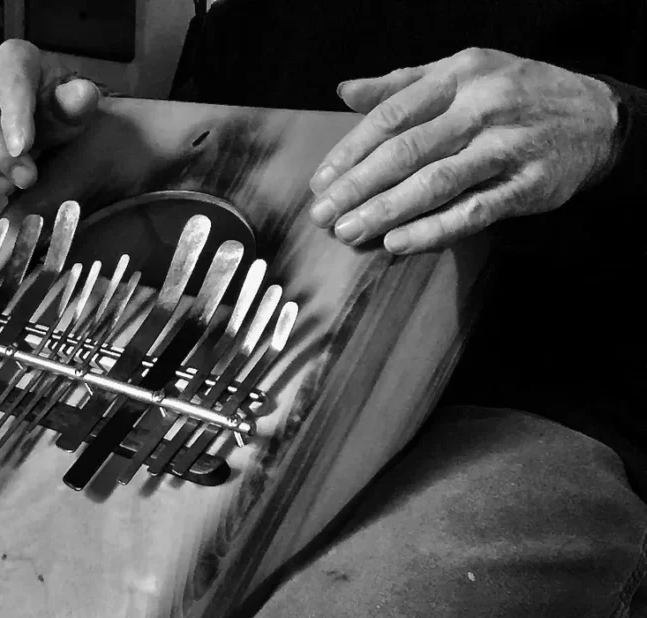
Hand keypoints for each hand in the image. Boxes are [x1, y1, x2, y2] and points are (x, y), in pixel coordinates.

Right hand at [0, 39, 100, 199]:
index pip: (9, 78)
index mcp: (14, 60)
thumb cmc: (57, 115)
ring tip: (8, 188)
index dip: (14, 114)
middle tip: (26, 179)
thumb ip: (77, 103)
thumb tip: (82, 94)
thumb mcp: (74, 110)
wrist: (43, 132)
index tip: (24, 147)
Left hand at [308, 48, 619, 253]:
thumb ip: (401, 85)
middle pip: (405, 152)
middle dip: (357, 188)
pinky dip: (432, 231)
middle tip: (323, 215)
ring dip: (385, 212)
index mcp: (458, 75)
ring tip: (349, 233)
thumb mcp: (462, 73)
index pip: (390, 116)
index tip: (321, 182)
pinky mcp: (527, 185)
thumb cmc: (514, 93)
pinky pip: (472, 212)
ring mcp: (506, 148)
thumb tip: (344, 91)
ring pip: (435, 184)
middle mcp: (482, 107)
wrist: (595, 116)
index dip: (349, 152)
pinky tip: (396, 244)